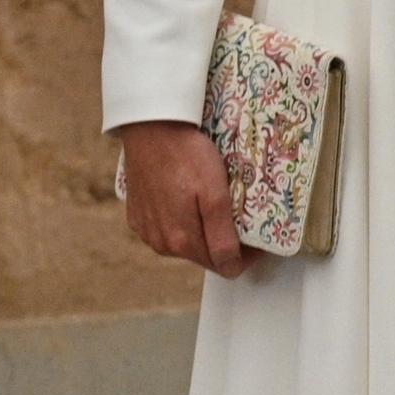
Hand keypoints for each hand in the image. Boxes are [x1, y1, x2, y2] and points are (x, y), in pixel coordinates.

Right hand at [119, 120, 246, 277]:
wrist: (151, 128)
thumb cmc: (187, 156)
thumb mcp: (215, 194)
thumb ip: (222, 236)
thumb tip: (232, 267)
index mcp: (181, 241)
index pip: (224, 266)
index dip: (246, 255)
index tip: (257, 237)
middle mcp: (161, 243)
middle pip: (205, 256)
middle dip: (224, 242)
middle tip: (237, 214)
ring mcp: (147, 231)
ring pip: (185, 243)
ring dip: (202, 231)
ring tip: (211, 203)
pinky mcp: (137, 216)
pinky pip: (166, 228)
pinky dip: (180, 220)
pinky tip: (186, 198)